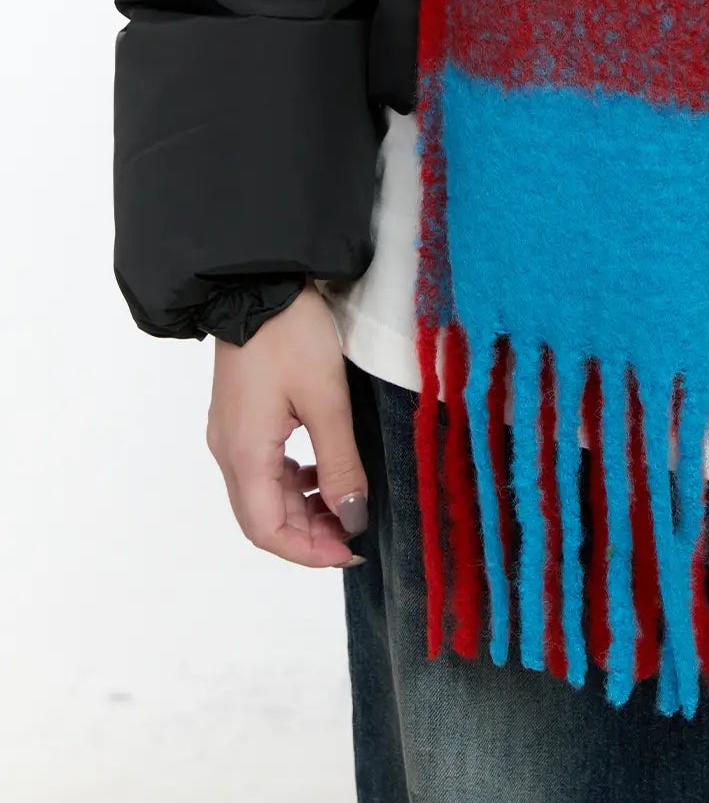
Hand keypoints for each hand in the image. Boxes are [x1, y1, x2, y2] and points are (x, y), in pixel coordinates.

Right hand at [206, 285, 367, 567]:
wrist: (258, 281)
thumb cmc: (292, 335)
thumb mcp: (326, 399)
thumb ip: (339, 462)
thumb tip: (352, 516)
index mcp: (244, 453)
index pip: (267, 530)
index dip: (308, 551)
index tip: (350, 550)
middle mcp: (228, 450)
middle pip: (262, 517)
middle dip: (308, 534)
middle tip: (354, 532)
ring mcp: (230, 432)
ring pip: (262, 494)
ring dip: (301, 508)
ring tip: (345, 504)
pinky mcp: (240, 416)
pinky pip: (263, 467)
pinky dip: (292, 481)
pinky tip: (322, 471)